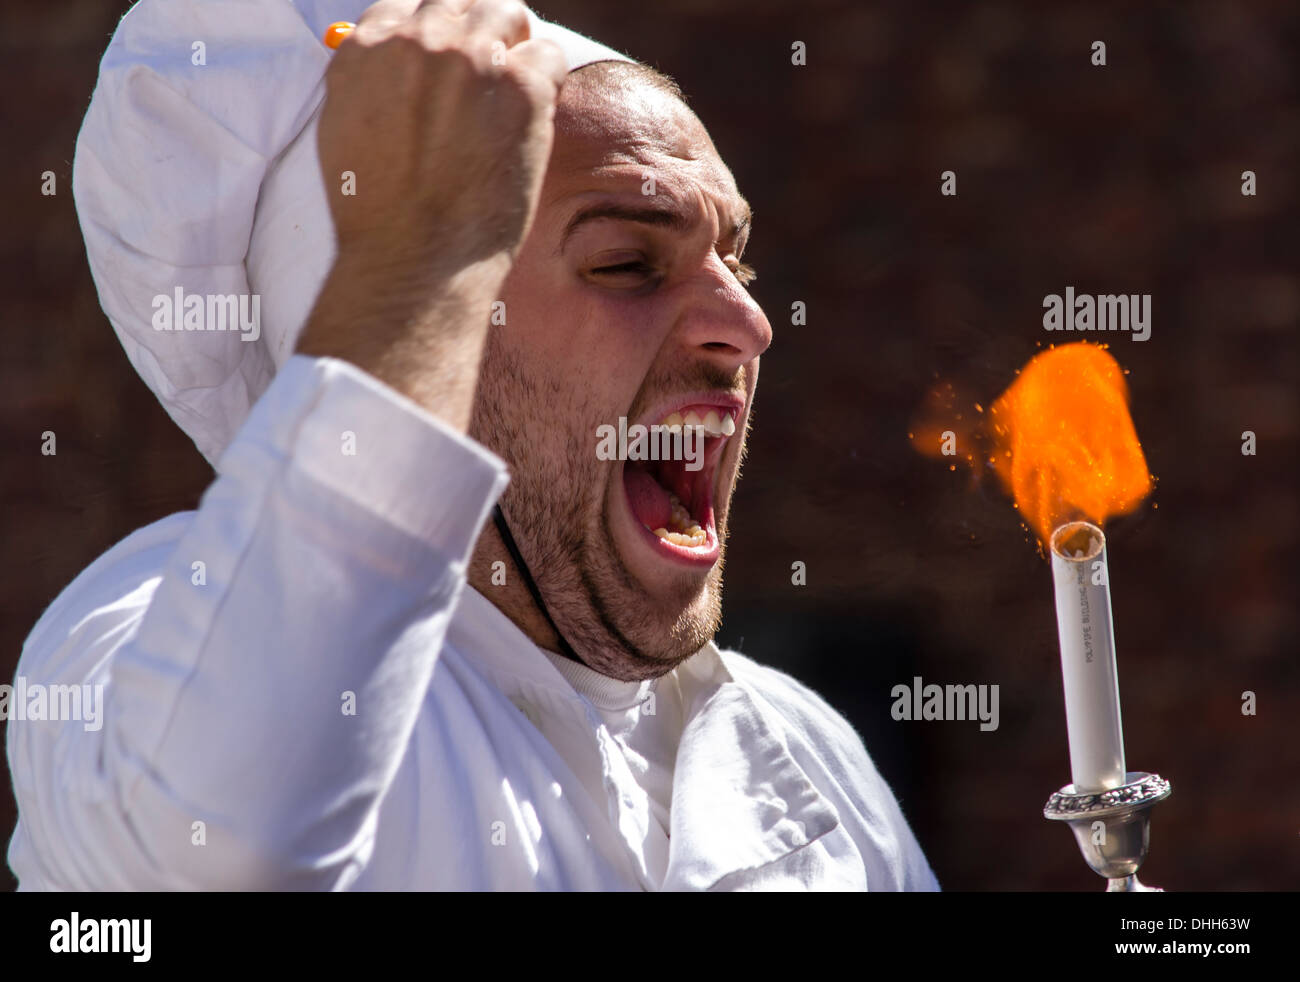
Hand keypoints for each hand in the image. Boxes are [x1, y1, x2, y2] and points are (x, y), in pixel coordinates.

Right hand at [297, 0, 567, 429]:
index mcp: (366, 48)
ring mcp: (473, 59)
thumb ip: (364, 86)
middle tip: (489, 71)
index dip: (434, 32)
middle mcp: (418, 40)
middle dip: (474, 30)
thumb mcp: (343, 135)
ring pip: (505, 11)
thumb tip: (381, 62)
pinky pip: (547, 53)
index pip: (408, 8)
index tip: (448, 59)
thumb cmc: (378, 215)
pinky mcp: (521, 86)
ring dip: (513, 41)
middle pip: (457, 2)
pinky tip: (537, 112)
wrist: (414, 258)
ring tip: (514, 86)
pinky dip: (547, 76)